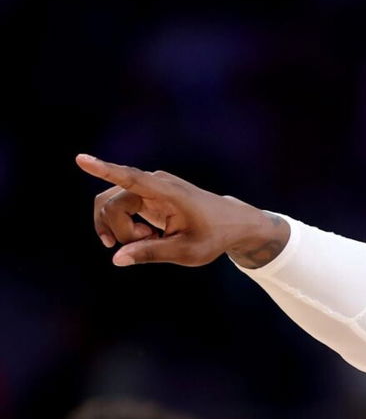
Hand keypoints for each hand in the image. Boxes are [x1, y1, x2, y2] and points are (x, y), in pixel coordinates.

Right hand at [77, 154, 287, 267]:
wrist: (231, 223)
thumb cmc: (213, 236)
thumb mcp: (186, 251)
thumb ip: (152, 253)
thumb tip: (116, 259)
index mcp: (168, 192)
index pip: (131, 179)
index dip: (104, 170)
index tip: (81, 159)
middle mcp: (154, 183)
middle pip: (111, 204)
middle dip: (119, 230)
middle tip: (144, 243)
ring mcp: (147, 187)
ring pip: (109, 205)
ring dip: (119, 229)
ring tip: (146, 240)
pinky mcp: (144, 195)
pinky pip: (116, 207)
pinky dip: (124, 227)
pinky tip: (147, 236)